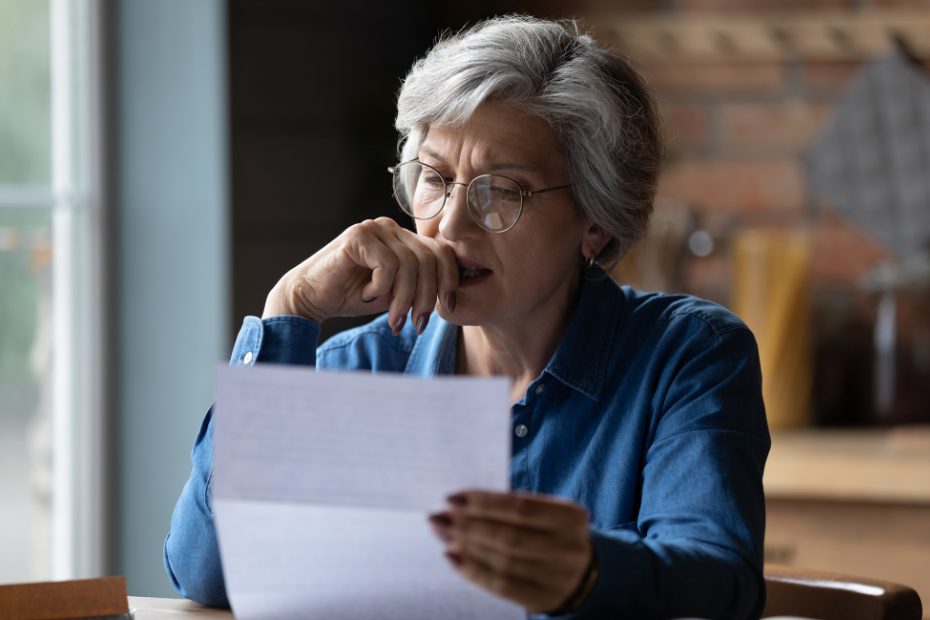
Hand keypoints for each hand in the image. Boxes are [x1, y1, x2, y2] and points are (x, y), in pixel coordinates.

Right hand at [262, 217, 457, 333]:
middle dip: (426, 297)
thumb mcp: (397, 294)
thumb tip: (454, 297)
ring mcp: (374, 229)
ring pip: (410, 264)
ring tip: (393, 318)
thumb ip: (421, 287)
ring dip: (403, 299)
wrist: (310, 298)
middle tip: (415, 323)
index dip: (449, 281)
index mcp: (404, 238)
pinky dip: (381, 287)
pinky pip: (387, 264)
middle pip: (430, 259)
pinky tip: (367, 295)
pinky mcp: (357, 236)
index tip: (448, 308)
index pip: (442, 252)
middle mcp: (391, 228)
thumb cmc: (353, 296)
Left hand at [429, 490, 593, 613]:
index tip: (451, 498)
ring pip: (502, 562)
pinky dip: (472, 571)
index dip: (482, 502)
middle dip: (467, 526)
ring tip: (442, 535)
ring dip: (465, 547)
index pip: (519, 507)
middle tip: (438, 518)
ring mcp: (558, 577)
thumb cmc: (550, 532)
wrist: (583, 573)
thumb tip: (457, 505)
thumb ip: (510, 508)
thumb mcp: (545, 514)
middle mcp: (569, 547)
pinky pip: (501, 586)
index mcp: (570, 516)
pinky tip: (452, 558)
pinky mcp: (544, 598)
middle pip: (508, 536)